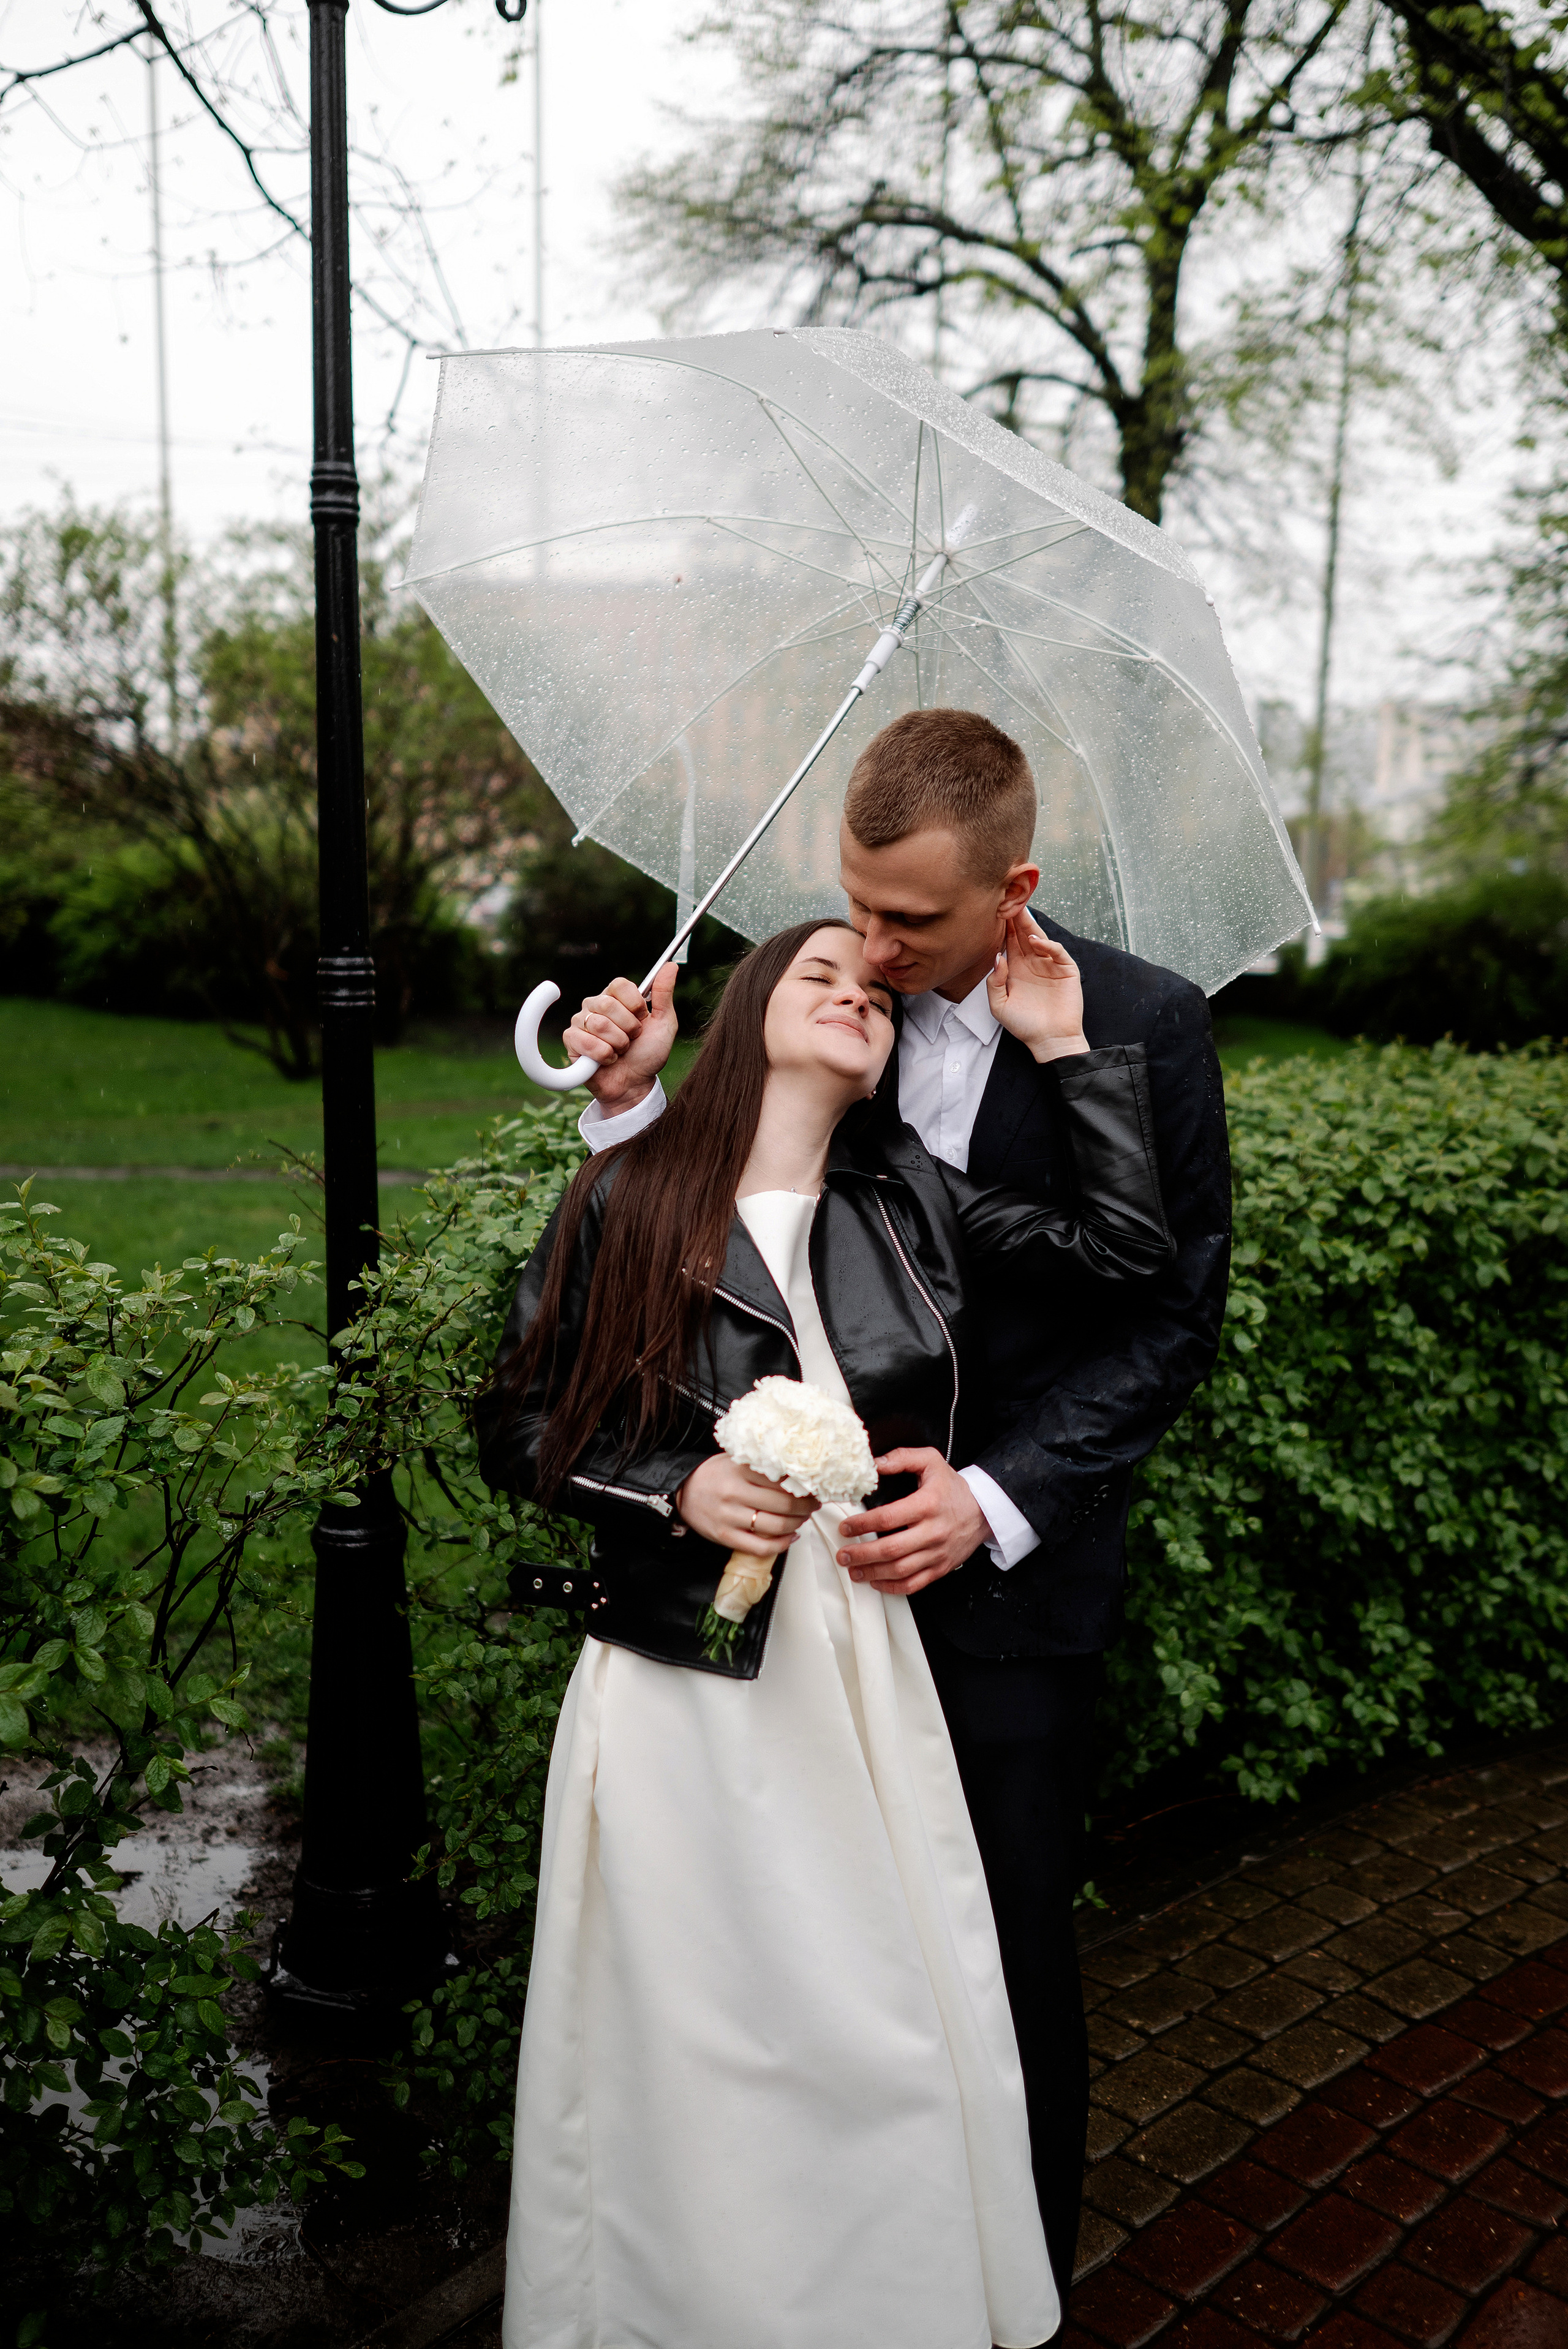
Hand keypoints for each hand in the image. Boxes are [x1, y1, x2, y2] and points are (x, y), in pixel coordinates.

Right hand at [564, 964, 678, 1111]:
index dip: (634, 1004)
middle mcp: (595, 1005)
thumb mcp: (664, 1024)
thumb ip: (664, 994)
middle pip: (608, 1004)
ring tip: (620, 1051)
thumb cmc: (649, 1054)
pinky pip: (585, 1041)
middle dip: (628, 1028)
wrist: (635, 1084)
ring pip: (598, 1024)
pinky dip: (603, 1055)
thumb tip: (671, 965)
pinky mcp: (571, 1040)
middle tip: (631, 1039)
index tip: (642, 1019)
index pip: (619, 984)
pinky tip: (607, 1060)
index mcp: (616, 997)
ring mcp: (581, 1021)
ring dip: (618, 1044)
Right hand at [675, 1454, 816, 1557]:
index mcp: (739, 1470)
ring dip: (796, 1524)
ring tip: (803, 1519)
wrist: (682, 1490)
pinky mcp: (725, 1536)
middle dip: (805, 1507)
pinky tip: (790, 1538)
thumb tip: (797, 1474)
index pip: (781, 1479)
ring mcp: (729, 1517)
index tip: (813, 1487)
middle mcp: (735, 1493)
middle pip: (783, 1504)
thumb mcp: (735, 1461)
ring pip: (775, 1526)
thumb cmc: (714, 1475)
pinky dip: (781, 1545)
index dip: (803, 1486)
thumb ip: (761, 1466)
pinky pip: (760, 1547)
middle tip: (813, 1505)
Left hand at [835, 1447, 986, 1594]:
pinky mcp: (941, 1568)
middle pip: (891, 1549)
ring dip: (872, 1573)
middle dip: (862, 1554)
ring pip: (901, 1570)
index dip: (863, 1524)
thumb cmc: (953, 1487)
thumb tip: (874, 1463)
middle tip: (843, 1554)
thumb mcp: (931, 1461)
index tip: (846, 1527)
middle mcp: (933, 1531)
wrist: (985, 1511)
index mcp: (927, 1504)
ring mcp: (937, 1553)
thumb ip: (902, 1458)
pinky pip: (914, 1584)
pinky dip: (892, 1587)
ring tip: (853, 1570)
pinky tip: (876, 1582)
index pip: (888, 1517)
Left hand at [986, 914, 1088, 1062]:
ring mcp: (1050, 965)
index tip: (994, 910)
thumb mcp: (999, 1005)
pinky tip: (1036, 942)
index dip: (1003, 926)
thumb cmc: (1024, 1025)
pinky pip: (1057, 952)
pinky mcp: (1066, 970)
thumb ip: (994, 982)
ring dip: (1030, 925)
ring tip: (1020, 911)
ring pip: (1040, 939)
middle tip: (1008, 900)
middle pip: (1024, 935)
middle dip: (1016, 918)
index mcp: (1016, 969)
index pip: (1009, 941)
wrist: (1048, 1040)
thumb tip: (998, 957)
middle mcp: (1033, 963)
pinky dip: (1048, 945)